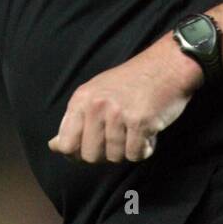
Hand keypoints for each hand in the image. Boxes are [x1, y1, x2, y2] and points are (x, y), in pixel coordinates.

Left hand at [47, 35, 204, 163]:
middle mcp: (96, 106)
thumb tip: (54, 146)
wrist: (168, 65)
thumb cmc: (133, 82)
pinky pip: (135, 155)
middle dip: (106, 153)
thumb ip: (75, 120)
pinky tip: (148, 133)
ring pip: (115, 157)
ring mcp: (118, 114)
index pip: (66, 144)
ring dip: (128, 150)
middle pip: (90, 156)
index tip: (94, 145)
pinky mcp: (141, 122)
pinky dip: (144, 149)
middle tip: (120, 137)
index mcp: (81, 99)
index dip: (78, 153)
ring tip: (136, 130)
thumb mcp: (96, 93)